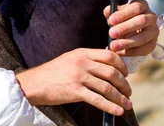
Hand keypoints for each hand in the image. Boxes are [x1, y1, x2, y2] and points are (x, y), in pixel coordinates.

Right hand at [16, 48, 131, 115]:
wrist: (36, 82)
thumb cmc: (54, 72)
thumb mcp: (70, 58)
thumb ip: (87, 60)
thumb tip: (109, 66)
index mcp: (82, 53)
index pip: (110, 56)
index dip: (122, 66)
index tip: (126, 75)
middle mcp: (82, 63)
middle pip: (112, 72)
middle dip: (124, 84)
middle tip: (128, 92)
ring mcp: (78, 77)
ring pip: (108, 87)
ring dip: (121, 98)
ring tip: (127, 104)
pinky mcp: (75, 91)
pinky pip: (98, 100)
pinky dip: (111, 107)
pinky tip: (117, 111)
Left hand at [105, 0, 158, 56]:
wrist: (130, 28)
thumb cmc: (122, 18)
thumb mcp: (116, 12)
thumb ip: (111, 12)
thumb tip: (108, 12)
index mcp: (142, 5)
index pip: (136, 7)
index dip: (123, 14)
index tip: (111, 20)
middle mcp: (151, 17)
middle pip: (142, 21)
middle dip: (125, 28)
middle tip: (111, 33)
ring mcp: (154, 31)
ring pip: (144, 37)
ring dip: (128, 42)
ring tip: (113, 46)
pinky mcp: (153, 43)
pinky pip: (145, 49)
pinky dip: (131, 52)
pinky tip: (120, 52)